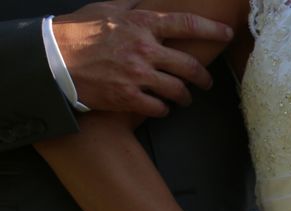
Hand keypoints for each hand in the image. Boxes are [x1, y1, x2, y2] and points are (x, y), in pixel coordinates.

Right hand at [52, 0, 233, 116]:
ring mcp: (137, 75)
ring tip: (184, 98)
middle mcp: (144, 50)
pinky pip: (159, 108)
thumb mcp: (107, 8)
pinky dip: (164, 109)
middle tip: (207, 83)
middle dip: (203, 78)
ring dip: (185, 97)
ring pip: (178, 90)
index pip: (186, 24)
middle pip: (189, 66)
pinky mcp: (128, 97)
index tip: (227, 33)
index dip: (211, 29)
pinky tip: (162, 107)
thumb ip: (133, 4)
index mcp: (142, 24)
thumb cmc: (79, 32)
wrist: (53, 60)